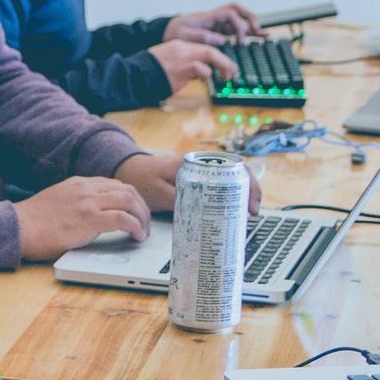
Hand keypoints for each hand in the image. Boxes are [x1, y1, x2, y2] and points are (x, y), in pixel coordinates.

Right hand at [11, 176, 150, 261]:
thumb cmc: (32, 221)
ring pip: (129, 201)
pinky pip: (123, 219)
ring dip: (142, 217)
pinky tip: (136, 236)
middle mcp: (86, 188)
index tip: (135, 211)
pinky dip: (135, 226)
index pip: (115, 184)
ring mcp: (88, 202)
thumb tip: (91, 214)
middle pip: (127, 190)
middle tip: (144, 223)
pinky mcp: (89, 219)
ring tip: (143, 231)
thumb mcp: (57, 201)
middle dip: (141, 207)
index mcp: (79, 183)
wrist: (18, 227)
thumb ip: (76, 201)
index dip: (131, 198)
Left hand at [115, 151, 261, 214]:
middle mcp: (201, 165)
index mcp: (195, 163)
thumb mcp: (157, 192)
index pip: (232, 167)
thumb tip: (198, 212)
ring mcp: (200, 173)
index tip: (250, 205)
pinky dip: (227, 199)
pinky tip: (229, 213)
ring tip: (243, 216)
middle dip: (249, 193)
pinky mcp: (196, 181)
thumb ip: (176, 200)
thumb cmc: (141, 177)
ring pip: (229, 182)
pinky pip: (218, 188)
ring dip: (239, 197)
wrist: (128, 170)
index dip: (247, 185)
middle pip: (236, 174)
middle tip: (251, 214)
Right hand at [147, 40, 236, 92]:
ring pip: (210, 54)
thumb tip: (199, 73)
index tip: (223, 66)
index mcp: (178, 45)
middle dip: (225, 61)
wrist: (134, 75)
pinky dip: (207, 74)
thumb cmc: (148, 73)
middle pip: (210, 49)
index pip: (202, 47)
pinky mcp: (181, 69)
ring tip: (228, 76)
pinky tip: (205, 80)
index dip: (216, 57)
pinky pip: (201, 68)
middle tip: (232, 72)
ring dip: (223, 66)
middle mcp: (182, 48)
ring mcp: (182, 57)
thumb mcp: (167, 63)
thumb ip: (183, 64)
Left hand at [164, 3, 258, 44]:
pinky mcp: (217, 31)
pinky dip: (245, 33)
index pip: (229, 14)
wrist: (165, 32)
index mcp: (207, 17)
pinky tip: (256, 36)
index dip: (237, 26)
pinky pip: (234, 30)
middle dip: (249, 17)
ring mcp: (217, 24)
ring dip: (251, 26)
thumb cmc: (173, 32)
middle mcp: (214, 18)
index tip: (238, 41)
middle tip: (257, 28)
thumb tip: (221, 39)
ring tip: (265, 34)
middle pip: (237, 10)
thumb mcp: (184, 35)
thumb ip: (203, 36)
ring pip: (238, 21)